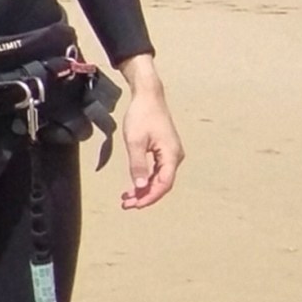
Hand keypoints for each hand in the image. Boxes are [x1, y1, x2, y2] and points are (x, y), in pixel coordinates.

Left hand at [118, 60, 182, 209]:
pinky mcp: (165, 150)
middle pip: (162, 184)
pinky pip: (158, 170)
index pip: (163, 184)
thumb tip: (140, 187)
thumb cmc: (141, 116)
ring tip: (127, 199)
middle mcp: (175, 156)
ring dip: (144, 189)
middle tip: (126, 204)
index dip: (150, 197)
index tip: (135, 205)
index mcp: (171, 155)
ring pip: (159, 178)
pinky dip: (145, 179)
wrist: (148, 96)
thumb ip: (138, 165)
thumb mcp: (135, 141)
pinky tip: (134, 185)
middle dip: (145, 196)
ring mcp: (171, 153)